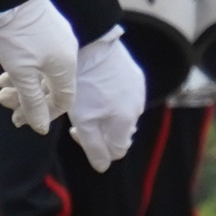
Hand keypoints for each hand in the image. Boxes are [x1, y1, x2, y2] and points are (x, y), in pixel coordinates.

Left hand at [0, 0, 78, 130]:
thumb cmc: (16, 36)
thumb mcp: (21, 73)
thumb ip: (32, 101)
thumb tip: (40, 127)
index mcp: (66, 67)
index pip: (64, 100)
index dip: (45, 114)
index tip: (21, 120)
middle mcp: (67, 55)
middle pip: (52, 87)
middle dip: (28, 99)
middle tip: (5, 102)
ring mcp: (60, 41)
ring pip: (44, 73)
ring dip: (23, 84)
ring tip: (1, 87)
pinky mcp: (50, 31)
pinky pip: (42, 59)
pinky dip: (26, 69)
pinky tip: (7, 71)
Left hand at [69, 29, 146, 171]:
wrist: (94, 47)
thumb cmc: (85, 85)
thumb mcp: (84, 120)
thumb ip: (93, 147)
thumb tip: (102, 168)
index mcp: (125, 122)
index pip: (116, 151)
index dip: (96, 149)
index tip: (77, 132)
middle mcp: (137, 109)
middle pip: (120, 132)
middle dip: (100, 131)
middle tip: (80, 117)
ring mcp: (138, 91)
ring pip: (123, 113)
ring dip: (106, 114)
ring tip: (88, 101)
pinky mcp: (136, 76)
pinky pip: (126, 95)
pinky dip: (112, 97)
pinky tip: (97, 86)